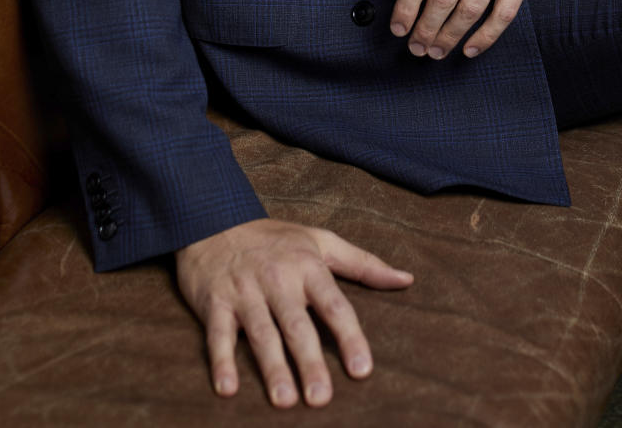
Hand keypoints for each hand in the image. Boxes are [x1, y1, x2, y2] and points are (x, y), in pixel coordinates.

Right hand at [175, 218, 412, 407]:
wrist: (215, 220)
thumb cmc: (276, 239)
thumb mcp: (321, 241)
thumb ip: (364, 264)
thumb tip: (407, 279)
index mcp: (307, 266)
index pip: (334, 305)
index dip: (349, 337)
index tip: (362, 370)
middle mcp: (277, 279)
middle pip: (297, 325)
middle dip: (309, 362)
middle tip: (321, 398)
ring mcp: (245, 292)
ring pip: (261, 333)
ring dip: (272, 368)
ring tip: (284, 401)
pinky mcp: (214, 303)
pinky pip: (218, 335)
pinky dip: (220, 361)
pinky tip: (227, 389)